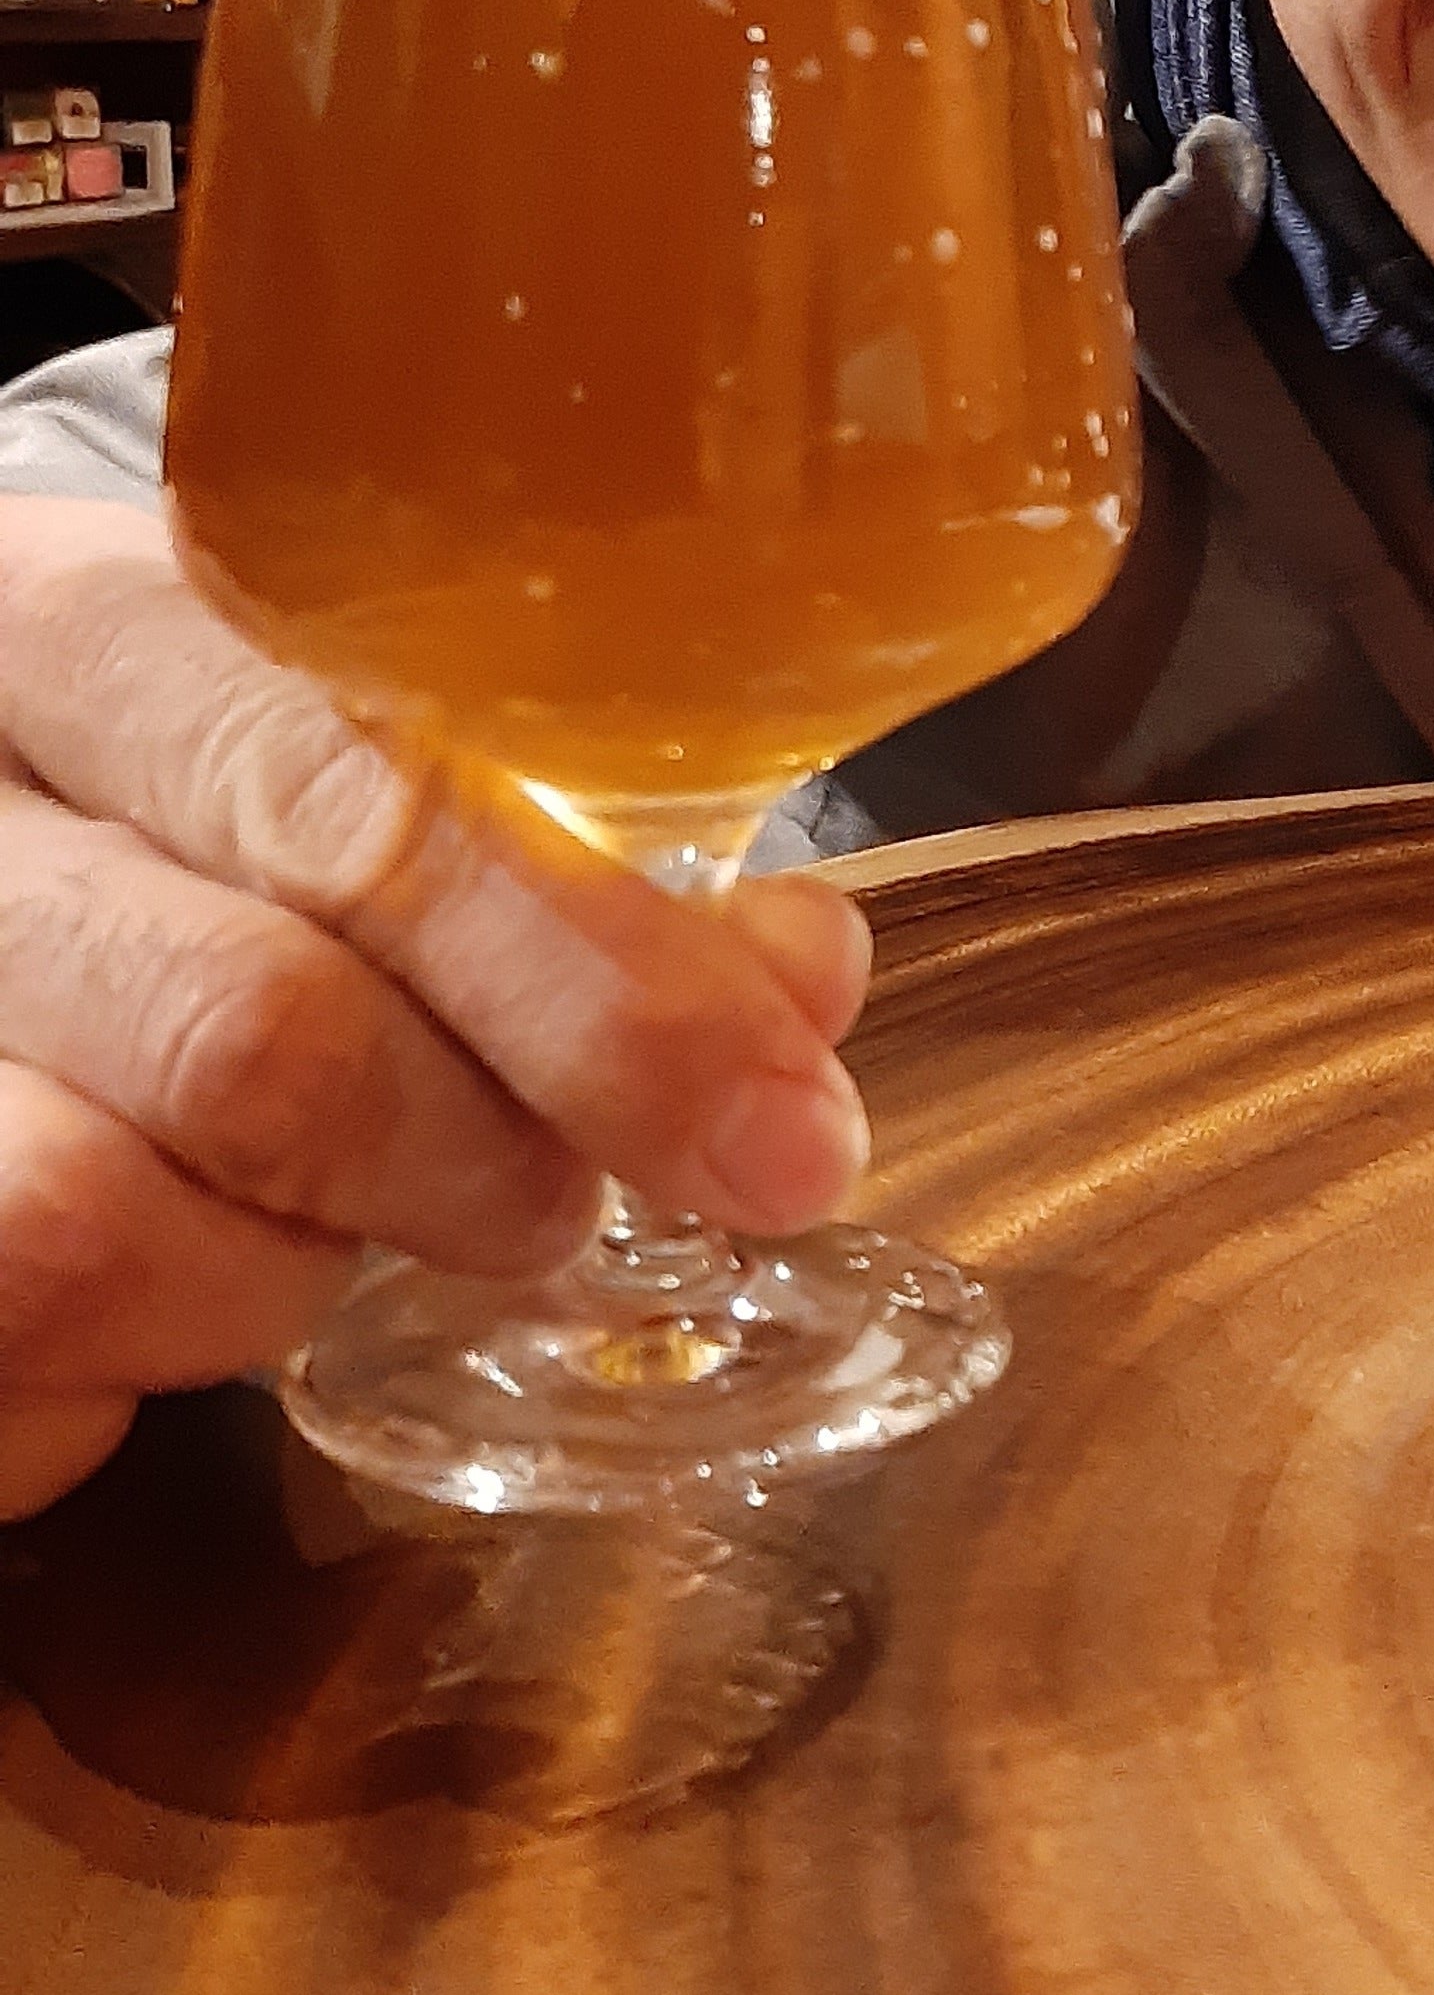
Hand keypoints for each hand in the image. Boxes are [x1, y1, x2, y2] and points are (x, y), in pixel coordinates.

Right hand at [0, 499, 872, 1519]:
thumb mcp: (344, 748)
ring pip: (105, 1224)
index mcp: (85, 625)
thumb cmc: (180, 820)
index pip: (351, 785)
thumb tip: (794, 982)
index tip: (775, 1115)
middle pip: (253, 1029)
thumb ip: (572, 850)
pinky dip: (130, 1370)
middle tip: (566, 1208)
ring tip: (317, 1216)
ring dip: (281, 1272)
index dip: (592, 970)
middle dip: (481, 1153)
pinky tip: (167, 1284)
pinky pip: (15, 1354)